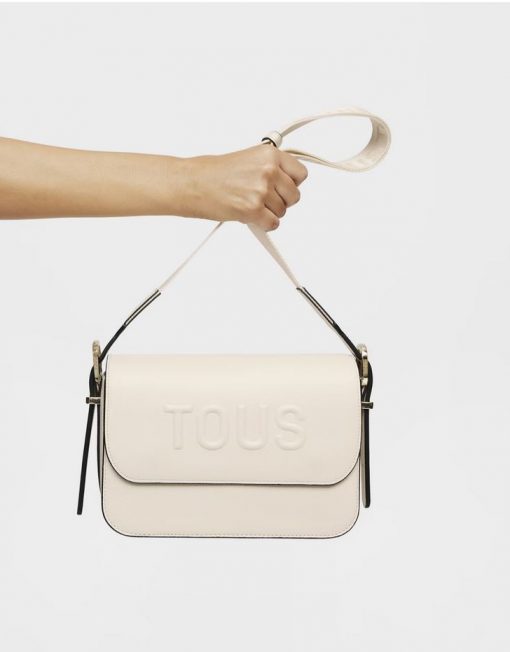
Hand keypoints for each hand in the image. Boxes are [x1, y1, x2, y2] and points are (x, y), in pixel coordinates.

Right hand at [182, 144, 307, 230]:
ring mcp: (261, 190)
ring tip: (249, 203)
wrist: (192, 183)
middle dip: (280, 200)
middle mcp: (268, 171)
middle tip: (263, 199)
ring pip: (282, 211)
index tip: (284, 186)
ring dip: (268, 212)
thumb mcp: (247, 159)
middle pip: (294, 196)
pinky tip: (250, 216)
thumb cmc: (213, 172)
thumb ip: (269, 168)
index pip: (300, 174)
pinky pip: (273, 224)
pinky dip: (263, 224)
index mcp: (269, 154)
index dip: (291, 183)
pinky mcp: (253, 209)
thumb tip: (285, 181)